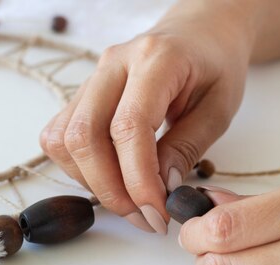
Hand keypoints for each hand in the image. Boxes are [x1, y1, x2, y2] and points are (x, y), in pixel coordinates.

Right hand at [39, 2, 254, 233]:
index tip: (156, 213)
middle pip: (84, 136)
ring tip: (128, 200)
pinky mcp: (80, 96)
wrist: (197, 33)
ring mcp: (90, 79)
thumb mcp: (219, 108)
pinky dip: (79, 169)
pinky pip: (59, 139)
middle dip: (109, 189)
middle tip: (143, 217)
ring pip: (64, 141)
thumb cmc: (214, 66)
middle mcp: (112, 65)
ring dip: (91, 182)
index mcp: (155, 59)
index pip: (128, 127)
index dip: (137, 179)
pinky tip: (110, 178)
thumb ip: (186, 148)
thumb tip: (159, 190)